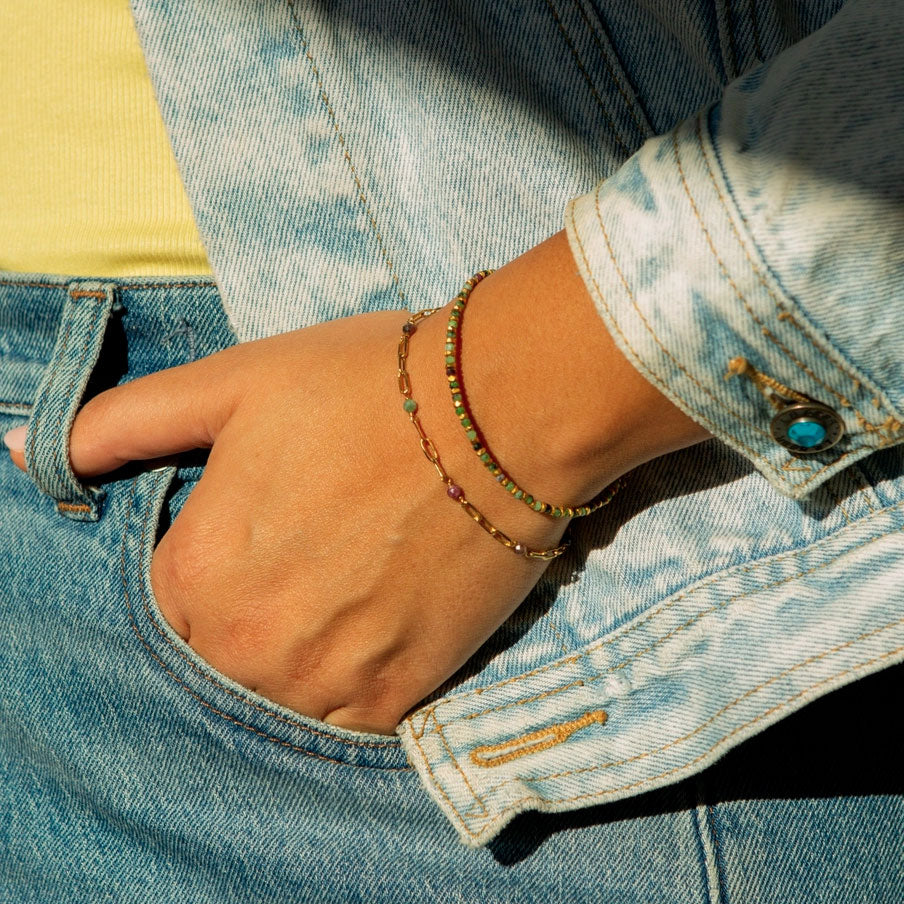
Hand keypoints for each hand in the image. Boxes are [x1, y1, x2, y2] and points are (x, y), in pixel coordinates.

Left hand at [4, 233, 707, 733]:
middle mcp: (248, 647)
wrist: (498, 414)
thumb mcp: (232, 384)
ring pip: (279, 696)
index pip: (168, 607)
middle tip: (316, 555)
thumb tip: (28, 450)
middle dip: (255, 612)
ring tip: (348, 589)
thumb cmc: (364, 387)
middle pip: (220, 659)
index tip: (266, 528)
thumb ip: (122, 424)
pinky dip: (351, 681)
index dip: (213, 565)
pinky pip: (346, 719)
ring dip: (301, 653)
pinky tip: (376, 621)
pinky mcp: (398, 695)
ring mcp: (326, 680)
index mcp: (195, 575)